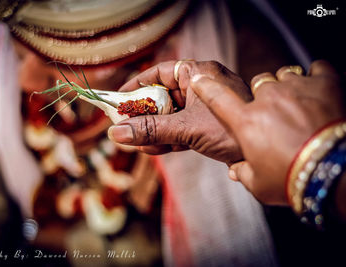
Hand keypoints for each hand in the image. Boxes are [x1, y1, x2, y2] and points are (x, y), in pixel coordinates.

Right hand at [108, 60, 251, 163]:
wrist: (266, 156)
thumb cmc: (232, 131)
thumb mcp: (187, 128)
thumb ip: (151, 130)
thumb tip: (116, 132)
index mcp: (200, 74)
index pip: (160, 72)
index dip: (137, 85)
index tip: (119, 99)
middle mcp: (202, 88)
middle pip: (163, 96)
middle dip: (143, 114)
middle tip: (124, 126)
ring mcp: (205, 108)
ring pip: (171, 115)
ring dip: (153, 130)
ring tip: (136, 143)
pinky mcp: (208, 126)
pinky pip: (181, 129)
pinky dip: (167, 139)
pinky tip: (151, 149)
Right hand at [191, 60, 345, 203]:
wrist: (337, 172)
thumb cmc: (295, 181)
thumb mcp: (259, 184)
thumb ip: (243, 173)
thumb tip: (235, 171)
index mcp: (246, 122)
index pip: (216, 97)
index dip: (205, 87)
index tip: (198, 79)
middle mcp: (267, 99)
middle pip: (258, 83)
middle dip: (263, 95)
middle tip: (275, 112)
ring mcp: (296, 88)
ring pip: (285, 75)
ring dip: (288, 87)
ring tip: (299, 105)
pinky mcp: (325, 83)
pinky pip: (317, 68)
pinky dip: (316, 77)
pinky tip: (319, 90)